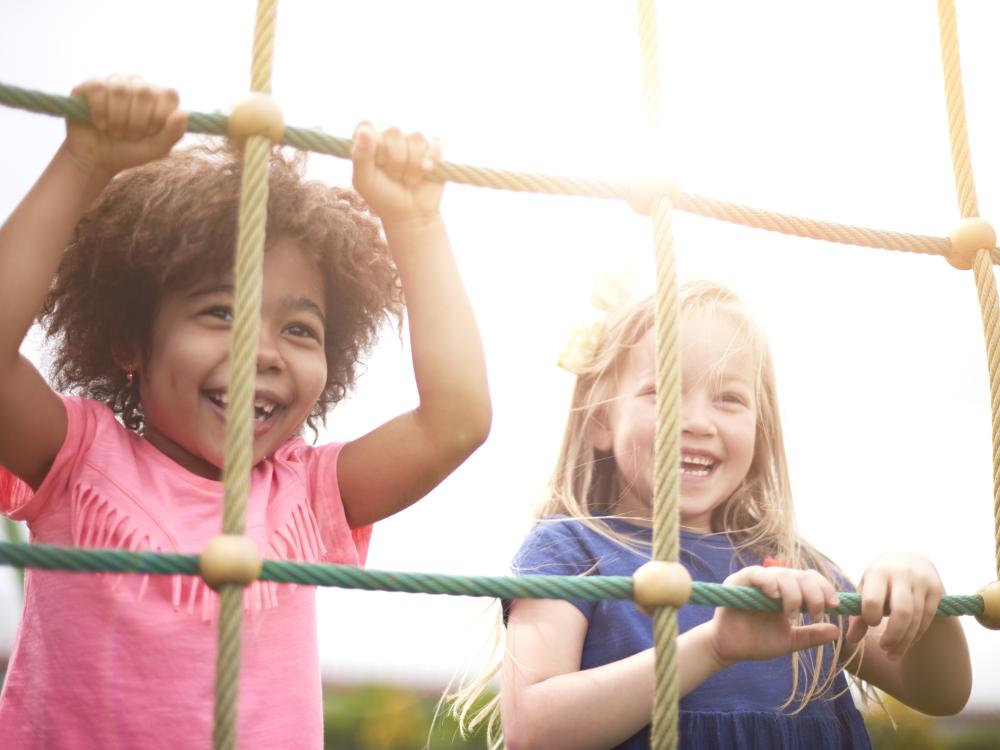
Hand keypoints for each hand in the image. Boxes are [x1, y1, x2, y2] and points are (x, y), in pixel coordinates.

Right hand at [65, 76, 187, 177]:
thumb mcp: (157, 149)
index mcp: (159, 98)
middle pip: (144, 92)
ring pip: (120, 89)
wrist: (98, 159)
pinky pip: (98, 89)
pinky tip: (100, 123)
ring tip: (115, 132)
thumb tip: (184, 112)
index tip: (151, 133)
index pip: (169, 94)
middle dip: (137, 122)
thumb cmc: (131, 151)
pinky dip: (100, 112)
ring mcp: (115, 82)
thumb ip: (174, 133)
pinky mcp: (91, 85)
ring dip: (117, 119)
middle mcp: (138, 85)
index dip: (160, 116)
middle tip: (130, 136)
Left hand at [351, 122, 442, 228]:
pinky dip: (431, 160)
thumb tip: (365, 131)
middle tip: (393, 177)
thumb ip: (360, 156)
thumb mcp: (364, 181)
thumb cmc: (383, 196)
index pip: (367, 126)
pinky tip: (426, 172)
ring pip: (416, 138)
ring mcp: (413, 143)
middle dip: (395, 160)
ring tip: (408, 179)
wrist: (410, 214)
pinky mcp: (433, 150)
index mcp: (371, 141)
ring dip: (412, 166)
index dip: (372, 145)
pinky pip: (434, 144)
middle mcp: (391, 137)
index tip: (375, 164)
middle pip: (394, 132)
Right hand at [709, 565, 840, 666]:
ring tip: (792, 614)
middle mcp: (773, 581)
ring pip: (782, 574)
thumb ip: (811, 635)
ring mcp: (756, 580)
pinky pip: (756, 574)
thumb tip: (836, 631)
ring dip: (793, 593)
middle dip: (813, 593)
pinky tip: (774, 596)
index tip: (834, 606)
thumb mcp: (790, 640)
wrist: (730, 650)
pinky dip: (768, 582)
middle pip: (800, 575)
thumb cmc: (757, 642)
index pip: (810, 578)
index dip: (825, 588)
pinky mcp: (738, 582)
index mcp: (787, 591)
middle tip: (815, 613)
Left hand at [846, 552, 942, 660]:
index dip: (870, 616)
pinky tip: (905, 644)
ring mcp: (922, 583)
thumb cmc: (880, 580)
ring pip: (916, 618)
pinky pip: (927, 619)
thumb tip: (851, 639)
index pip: (874, 598)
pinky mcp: (937, 591)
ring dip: (904, 641)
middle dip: (893, 634)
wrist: (911, 561)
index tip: (870, 624)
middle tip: (883, 647)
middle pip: (901, 611)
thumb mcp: (866, 589)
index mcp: (878, 572)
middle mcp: (902, 575)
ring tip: (892, 654)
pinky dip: (915, 635)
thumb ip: (858, 614)